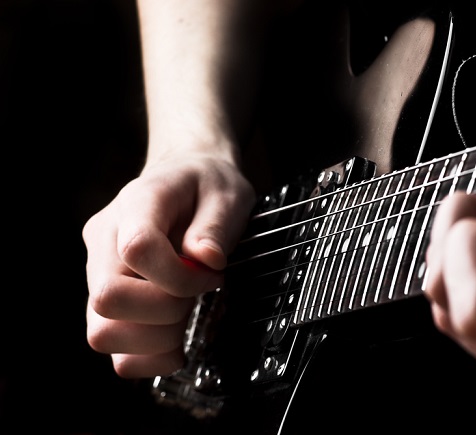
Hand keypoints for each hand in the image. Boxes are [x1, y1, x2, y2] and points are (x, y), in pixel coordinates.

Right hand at [83, 150, 254, 377]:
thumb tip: (206, 260)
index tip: (211, 274)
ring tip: (186, 314)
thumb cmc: (207, 185)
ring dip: (155, 338)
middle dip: (166, 312)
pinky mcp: (106, 299)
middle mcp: (105, 240)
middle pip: (108, 299)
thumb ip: (216, 225)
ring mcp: (99, 272)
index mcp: (136, 205)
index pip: (137, 250)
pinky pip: (112, 347)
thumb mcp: (227, 193)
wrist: (186, 177)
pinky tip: (175, 334)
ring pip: (102, 332)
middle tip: (198, 296)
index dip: (179, 277)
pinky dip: (147, 355)